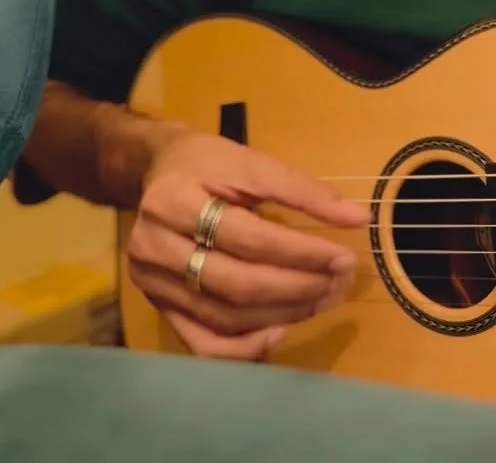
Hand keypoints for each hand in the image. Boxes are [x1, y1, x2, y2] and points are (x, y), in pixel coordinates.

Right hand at [126, 130, 369, 361]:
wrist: (154, 172)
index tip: (343, 256)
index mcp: (174, 200)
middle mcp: (155, 245)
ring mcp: (152, 282)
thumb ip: (301, 190)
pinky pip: (203, 343)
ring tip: (321, 299)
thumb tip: (358, 218)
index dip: (300, 252)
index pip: (247, 237)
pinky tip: (279, 332)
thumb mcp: (249, 162)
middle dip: (297, 288)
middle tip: (340, 282)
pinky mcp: (158, 305)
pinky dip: (245, 348)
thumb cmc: (205, 163)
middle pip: (236, 282)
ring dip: (282, 314)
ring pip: (225, 316)